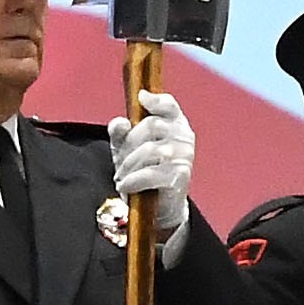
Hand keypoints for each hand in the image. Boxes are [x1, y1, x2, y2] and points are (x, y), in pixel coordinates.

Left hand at [113, 92, 197, 241]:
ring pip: (150, 150)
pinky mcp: (180, 176)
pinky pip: (150, 173)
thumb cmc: (144, 169)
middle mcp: (184, 137)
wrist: (159, 206)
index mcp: (174, 124)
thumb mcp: (126, 148)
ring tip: (121, 176)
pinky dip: (132, 180)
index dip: (157, 100)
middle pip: (152, 125)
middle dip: (129, 143)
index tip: (142, 98)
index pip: (169, 105)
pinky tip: (124, 185)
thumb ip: (121, 132)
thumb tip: (120, 123)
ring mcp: (184, 156)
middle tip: (119, 160)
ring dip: (128, 164)